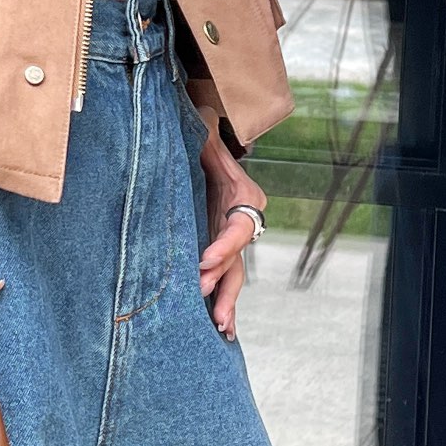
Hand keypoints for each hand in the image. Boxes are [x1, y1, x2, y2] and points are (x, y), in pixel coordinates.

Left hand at [196, 127, 265, 341]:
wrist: (214, 158)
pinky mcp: (221, 254)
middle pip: (237, 258)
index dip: (224, 246)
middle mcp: (244, 224)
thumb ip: (206, 137)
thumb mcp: (208, 141)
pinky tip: (222, 332)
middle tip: (204, 296)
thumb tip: (201, 114)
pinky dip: (225, 305)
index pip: (238, 228)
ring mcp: (233, 243)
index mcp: (245, 200)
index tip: (204, 262)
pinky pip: (225, 282)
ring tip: (221, 327)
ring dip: (227, 302)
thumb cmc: (208, 148)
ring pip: (234, 277)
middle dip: (222, 280)